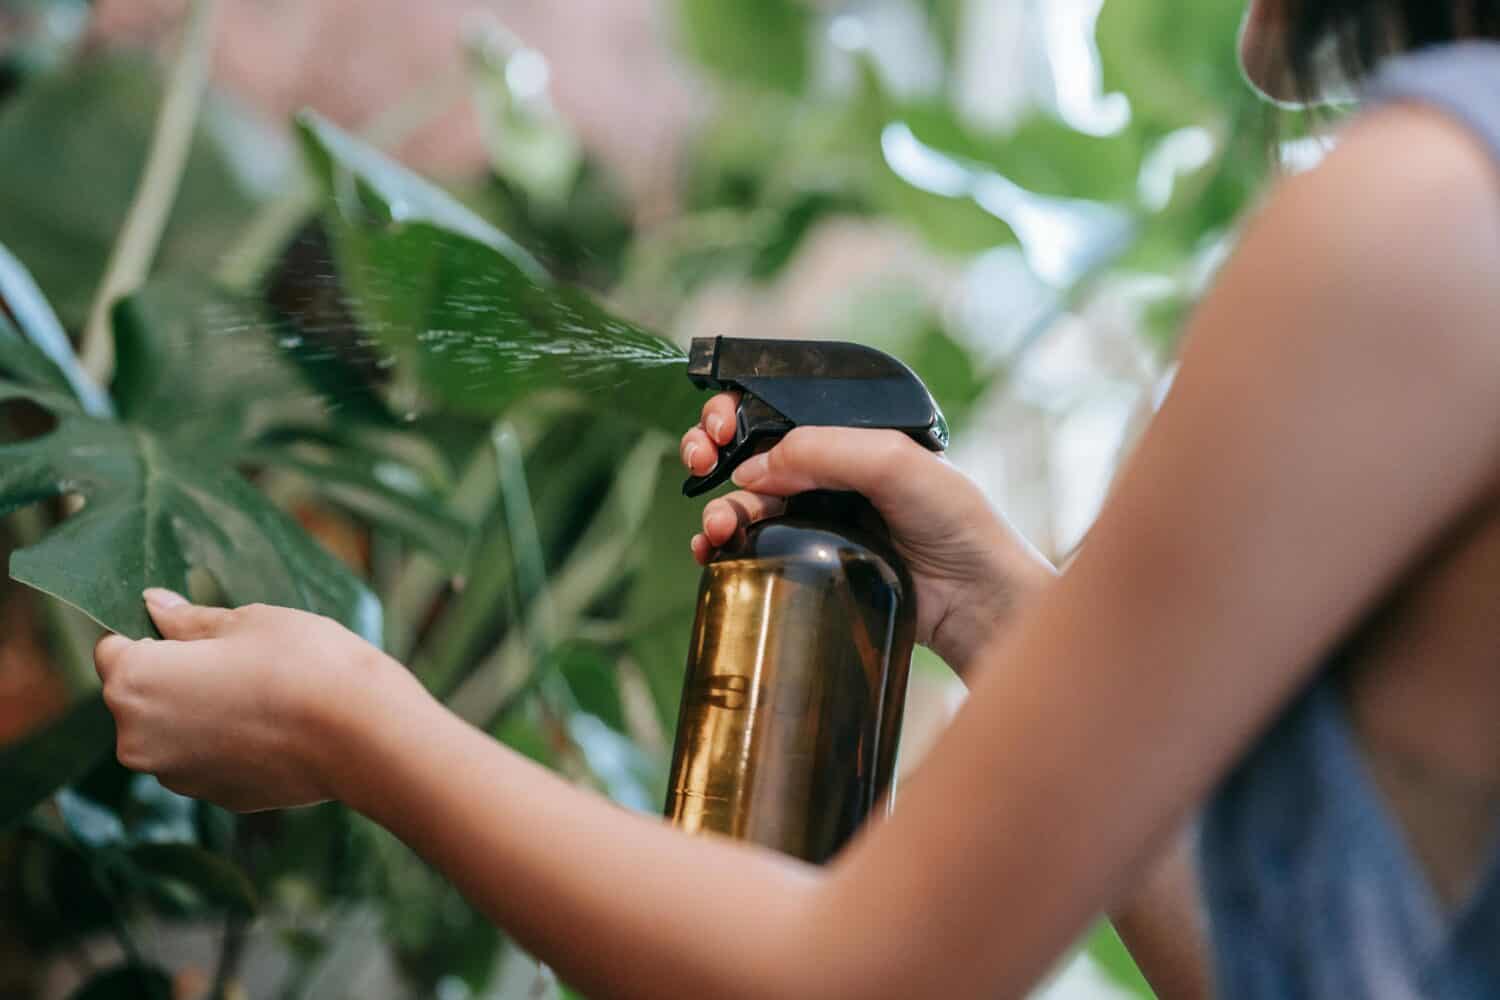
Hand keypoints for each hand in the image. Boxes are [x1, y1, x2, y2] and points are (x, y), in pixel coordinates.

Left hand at [94, 589, 407, 811]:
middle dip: (175, 676)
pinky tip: (274, 727)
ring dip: (199, 711)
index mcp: (134, 682)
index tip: (197, 634)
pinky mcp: (212, 796)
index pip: (113, 648)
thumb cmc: (302, 663)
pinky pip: (205, 758)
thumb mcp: (246, 622)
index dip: (151, 635)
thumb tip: (154, 606)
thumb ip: (189, 621)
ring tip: (262, 694)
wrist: (361, 733)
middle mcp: (136, 738)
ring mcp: (174, 775)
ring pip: (172, 729)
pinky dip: (227, 742)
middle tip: (238, 660)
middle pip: (139, 694)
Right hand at [681, 393, 1053, 674]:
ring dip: (719, 508)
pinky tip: (711, 553)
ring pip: (746, 503)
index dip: (739, 411)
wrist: (976, 601)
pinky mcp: (810, 565)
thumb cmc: (958, 523)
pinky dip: (722, 548)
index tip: (721, 428)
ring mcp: (818, 519)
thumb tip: (755, 467)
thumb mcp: (897, 463)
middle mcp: (831, 472)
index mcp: (851, 435)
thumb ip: (827, 451)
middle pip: (751, 451)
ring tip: (717, 527)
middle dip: (713, 451)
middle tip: (701, 463)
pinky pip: (753, 550)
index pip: (779, 409)